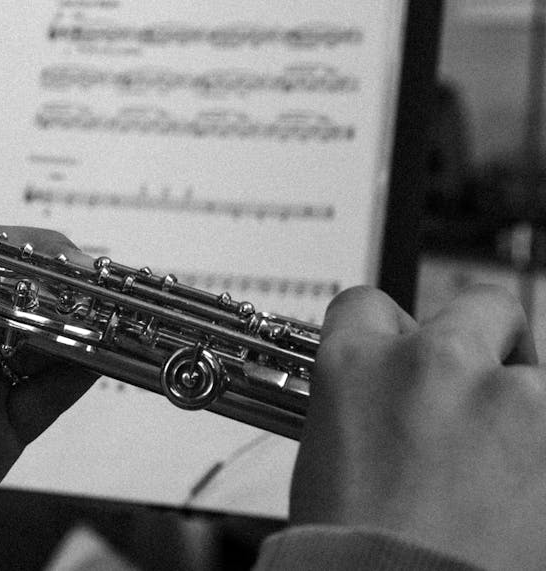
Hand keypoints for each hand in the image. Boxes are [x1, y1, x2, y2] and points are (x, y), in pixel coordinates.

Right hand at [290, 285, 543, 569]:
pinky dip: (541, 446)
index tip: (404, 353)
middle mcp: (430, 361)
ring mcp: (504, 394)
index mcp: (354, 363)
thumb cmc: (352, 545)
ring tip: (503, 460)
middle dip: (485, 339)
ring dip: (524, 403)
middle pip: (480, 305)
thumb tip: (394, 386)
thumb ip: (366, 397)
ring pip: (537, 368)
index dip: (390, 332)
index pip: (371, 306)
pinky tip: (519, 486)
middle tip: (480, 387)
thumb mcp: (327, 451)